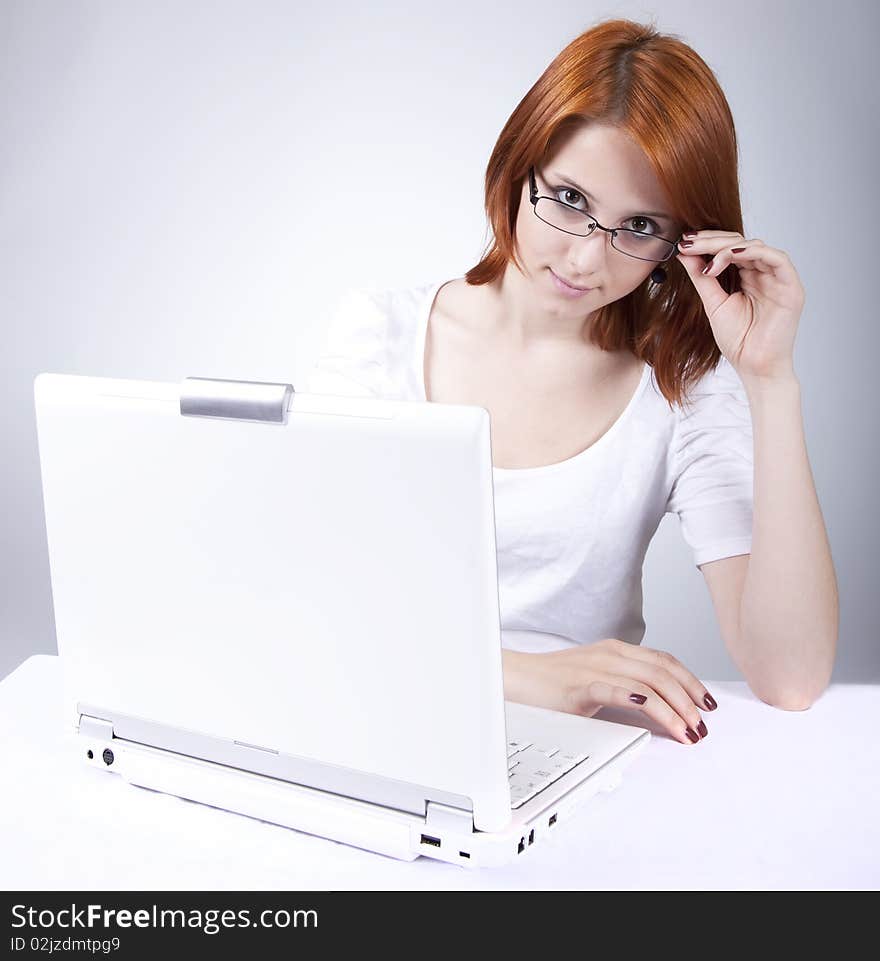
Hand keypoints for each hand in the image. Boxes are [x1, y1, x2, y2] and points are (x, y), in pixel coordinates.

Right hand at [502, 638, 714, 744]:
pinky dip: (640, 701)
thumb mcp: (596, 678)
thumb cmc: (553, 683)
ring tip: (687, 729)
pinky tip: (655, 713)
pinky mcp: (580, 686)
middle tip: (702, 724)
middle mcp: (610, 655)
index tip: (707, 703)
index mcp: (616, 650)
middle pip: (663, 672)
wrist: (517, 679)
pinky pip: (616, 691)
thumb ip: (624, 685)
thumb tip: (658, 707)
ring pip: (647, 684)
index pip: (665, 661)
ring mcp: (595, 668)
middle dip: (689, 699)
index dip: (691, 681)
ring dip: (673, 709)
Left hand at [675, 230, 805, 384]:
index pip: (729, 249)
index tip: (683, 243)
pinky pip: (777, 258)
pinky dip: (753, 252)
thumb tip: (685, 254)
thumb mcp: (714, 304)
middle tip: (689, 242)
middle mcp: (764, 274)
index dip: (707, 243)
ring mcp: (779, 279)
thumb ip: (702, 278)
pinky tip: (730, 255)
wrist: (754, 366)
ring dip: (728, 246)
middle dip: (712, 241)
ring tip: (705, 255)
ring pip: (756, 246)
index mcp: (748, 277)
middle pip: (741, 243)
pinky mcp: (791, 286)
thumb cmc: (739, 340)